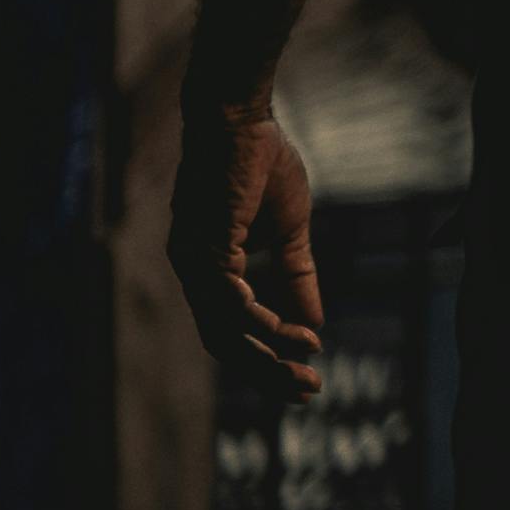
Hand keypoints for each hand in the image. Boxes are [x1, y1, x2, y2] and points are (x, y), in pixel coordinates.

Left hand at [170, 101, 326, 396]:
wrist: (241, 119)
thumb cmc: (261, 164)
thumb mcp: (290, 229)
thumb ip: (297, 275)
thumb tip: (316, 324)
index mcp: (210, 269)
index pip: (233, 330)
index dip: (269, 356)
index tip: (309, 372)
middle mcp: (193, 273)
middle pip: (224, 342)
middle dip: (266, 371)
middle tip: (308, 391)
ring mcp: (193, 261)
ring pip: (224, 328)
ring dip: (266, 353)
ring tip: (306, 363)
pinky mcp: (204, 244)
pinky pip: (228, 297)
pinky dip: (258, 319)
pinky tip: (289, 332)